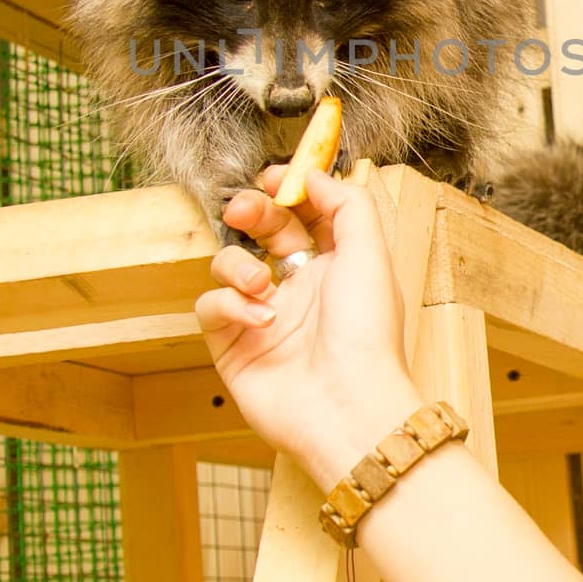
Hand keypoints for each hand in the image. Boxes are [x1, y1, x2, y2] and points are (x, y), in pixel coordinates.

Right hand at [196, 166, 423, 490]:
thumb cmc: (366, 335)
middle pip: (261, 231)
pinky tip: (258, 319)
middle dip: (250, 212)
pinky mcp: (233, 346)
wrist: (347, 406)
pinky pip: (212, 307)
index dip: (286, 191)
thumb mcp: (370, 252)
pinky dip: (230, 306)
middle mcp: (299, 288)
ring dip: (238, 265)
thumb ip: (346, 204)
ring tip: (260, 284)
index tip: (272, 176)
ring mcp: (263, 316)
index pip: (302, 215)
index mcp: (334, 265)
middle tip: (242, 209)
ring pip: (229, 265)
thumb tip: (315, 175)